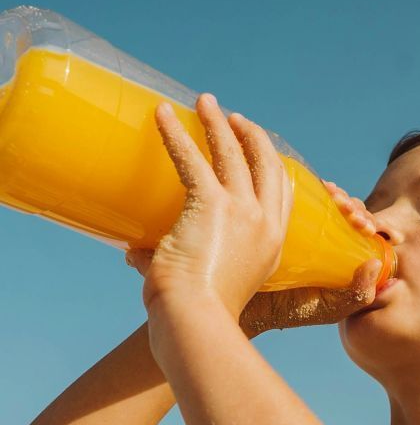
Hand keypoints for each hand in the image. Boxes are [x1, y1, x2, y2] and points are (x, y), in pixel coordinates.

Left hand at [125, 93, 292, 319]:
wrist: (196, 322)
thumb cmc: (197, 314)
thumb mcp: (203, 284)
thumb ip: (172, 263)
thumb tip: (132, 253)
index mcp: (272, 244)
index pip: (283, 193)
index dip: (271, 165)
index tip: (258, 147)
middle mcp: (264, 223)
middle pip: (266, 165)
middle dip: (251, 136)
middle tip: (233, 118)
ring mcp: (243, 212)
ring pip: (234, 153)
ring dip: (218, 123)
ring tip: (206, 102)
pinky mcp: (212, 204)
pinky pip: (192, 158)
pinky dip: (175, 133)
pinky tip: (162, 113)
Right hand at [239, 180, 381, 331]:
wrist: (247, 304)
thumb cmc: (290, 310)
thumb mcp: (331, 307)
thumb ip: (358, 294)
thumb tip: (376, 263)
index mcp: (340, 255)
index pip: (364, 231)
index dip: (375, 225)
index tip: (375, 231)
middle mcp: (325, 236)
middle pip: (350, 211)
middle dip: (359, 209)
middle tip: (357, 220)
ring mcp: (305, 223)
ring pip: (331, 200)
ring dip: (343, 196)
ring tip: (340, 202)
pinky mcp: (284, 213)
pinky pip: (304, 193)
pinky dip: (319, 186)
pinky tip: (324, 187)